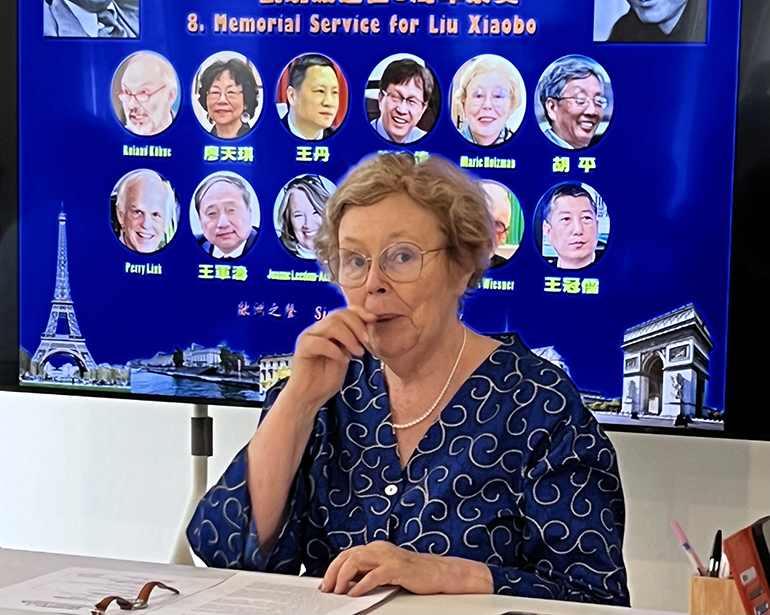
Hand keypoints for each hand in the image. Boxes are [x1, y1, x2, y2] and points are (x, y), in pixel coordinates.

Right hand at [282, 306, 375, 412]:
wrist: (310, 397)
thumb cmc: (327, 378)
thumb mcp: (347, 355)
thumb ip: (354, 340)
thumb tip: (370, 325)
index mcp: (327, 328)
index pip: (344, 311)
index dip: (360, 312)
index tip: (374, 320)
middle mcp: (316, 329)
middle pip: (339, 314)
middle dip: (358, 326)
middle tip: (367, 343)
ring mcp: (307, 337)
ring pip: (332, 325)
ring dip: (350, 338)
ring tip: (358, 353)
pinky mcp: (302, 349)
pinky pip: (321, 342)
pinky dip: (336, 351)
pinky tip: (343, 361)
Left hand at [319, 541, 492, 596]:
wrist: (439, 573)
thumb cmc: (413, 574)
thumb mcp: (386, 571)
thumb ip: (368, 573)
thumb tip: (347, 583)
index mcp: (376, 548)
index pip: (348, 554)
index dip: (333, 568)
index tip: (326, 583)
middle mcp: (379, 548)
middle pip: (348, 555)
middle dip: (333, 572)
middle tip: (327, 589)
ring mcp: (388, 557)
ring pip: (356, 561)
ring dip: (343, 577)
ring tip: (337, 591)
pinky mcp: (396, 568)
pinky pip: (373, 576)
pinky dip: (361, 585)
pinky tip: (354, 594)